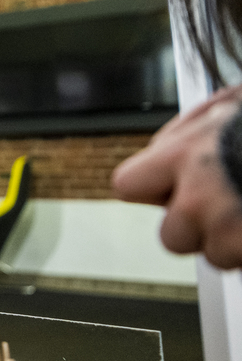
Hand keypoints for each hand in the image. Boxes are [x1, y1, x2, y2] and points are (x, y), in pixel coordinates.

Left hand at [113, 85, 241, 269]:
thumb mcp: (231, 104)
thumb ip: (192, 129)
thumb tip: (169, 145)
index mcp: (184, 155)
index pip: (129, 186)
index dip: (154, 189)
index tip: (173, 187)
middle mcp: (199, 197)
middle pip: (173, 235)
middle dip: (199, 227)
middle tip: (232, 206)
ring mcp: (231, 231)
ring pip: (217, 256)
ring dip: (237, 242)